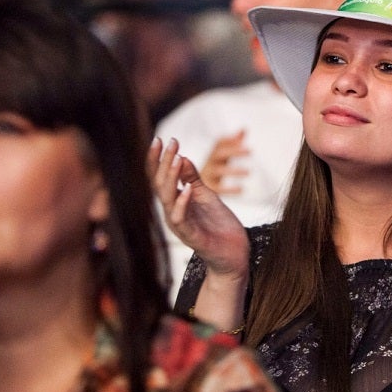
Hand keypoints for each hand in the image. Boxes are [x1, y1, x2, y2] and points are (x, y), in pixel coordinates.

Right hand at [148, 137, 249, 279]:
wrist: (234, 253)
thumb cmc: (218, 224)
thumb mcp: (207, 195)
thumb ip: (193, 178)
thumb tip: (181, 157)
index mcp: (174, 202)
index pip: (160, 177)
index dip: (157, 159)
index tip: (161, 138)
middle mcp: (172, 212)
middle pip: (160, 184)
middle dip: (163, 162)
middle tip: (171, 142)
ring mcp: (180, 225)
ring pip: (167, 199)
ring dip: (171, 178)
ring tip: (177, 159)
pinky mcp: (191, 237)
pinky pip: (181, 220)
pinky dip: (182, 204)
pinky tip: (187, 190)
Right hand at [199, 131, 249, 194]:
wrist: (195, 189)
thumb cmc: (215, 169)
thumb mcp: (223, 156)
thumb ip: (234, 143)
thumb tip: (244, 128)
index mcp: (214, 155)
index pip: (220, 143)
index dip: (230, 139)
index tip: (243, 137)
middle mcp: (209, 163)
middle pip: (219, 154)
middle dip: (234, 151)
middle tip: (251, 150)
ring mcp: (207, 176)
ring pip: (219, 171)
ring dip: (234, 170)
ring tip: (249, 172)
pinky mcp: (208, 190)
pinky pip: (218, 188)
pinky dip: (230, 189)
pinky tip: (242, 189)